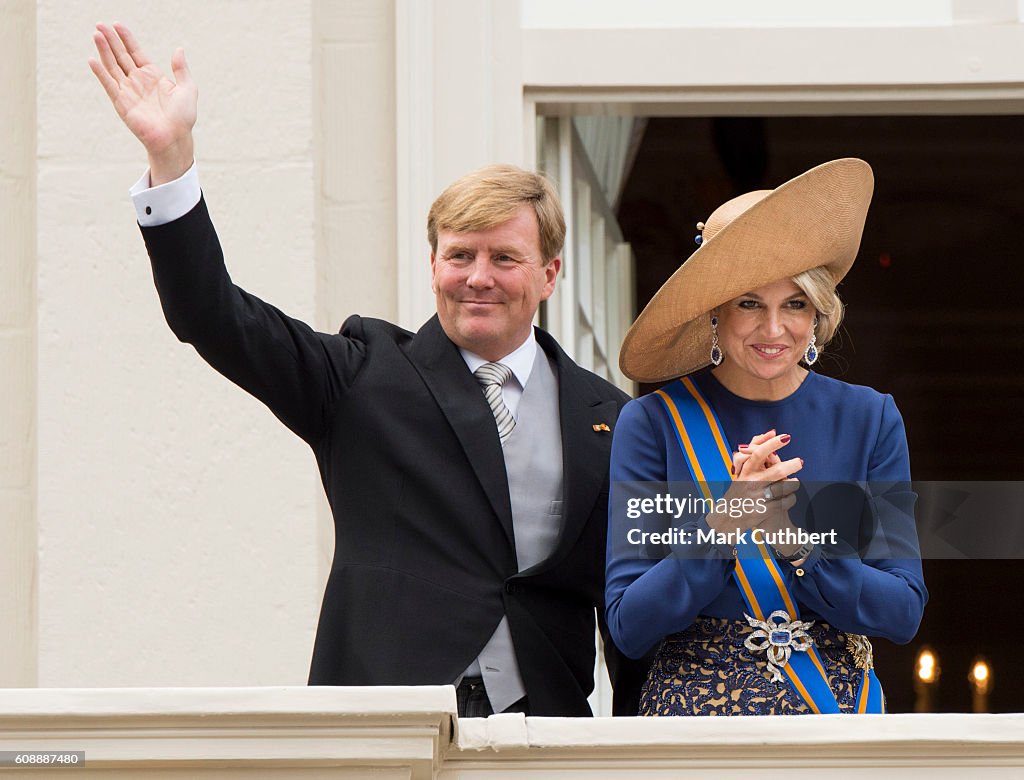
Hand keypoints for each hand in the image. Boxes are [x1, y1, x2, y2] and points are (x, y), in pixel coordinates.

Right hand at [89, 22, 196, 184]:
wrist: (175, 138)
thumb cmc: (183, 117)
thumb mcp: (188, 88)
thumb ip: (181, 69)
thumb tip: (179, 49)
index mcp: (152, 76)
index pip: (136, 52)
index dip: (126, 38)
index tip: (117, 24)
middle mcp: (138, 82)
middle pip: (121, 56)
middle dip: (111, 40)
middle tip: (100, 24)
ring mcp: (128, 91)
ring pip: (113, 66)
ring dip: (104, 51)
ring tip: (96, 34)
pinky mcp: (122, 103)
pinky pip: (109, 85)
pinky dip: (101, 73)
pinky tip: (93, 60)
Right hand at [706, 431, 801, 535]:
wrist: (728, 517)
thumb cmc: (738, 490)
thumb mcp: (742, 471)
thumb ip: (754, 451)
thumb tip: (772, 431)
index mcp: (745, 471)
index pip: (758, 453)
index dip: (772, 443)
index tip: (786, 437)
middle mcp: (751, 483)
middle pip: (776, 471)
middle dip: (791, 465)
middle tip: (800, 462)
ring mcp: (758, 498)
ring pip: (784, 487)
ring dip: (793, 483)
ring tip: (794, 482)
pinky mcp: (764, 511)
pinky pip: (786, 502)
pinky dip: (791, 498)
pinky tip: (789, 497)